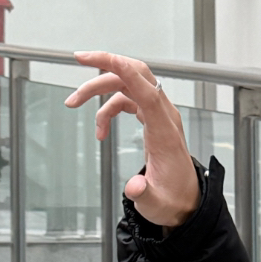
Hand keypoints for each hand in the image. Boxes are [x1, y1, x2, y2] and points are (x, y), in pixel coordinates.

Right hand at [64, 51, 200, 227]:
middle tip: (79, 59)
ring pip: (128, 84)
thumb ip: (144, 194)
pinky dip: (108, 109)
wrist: (186, 202)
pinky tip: (100, 129)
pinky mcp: (153, 119)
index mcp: (166, 132)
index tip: (102, 57)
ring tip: (74, 103)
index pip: (147, 91)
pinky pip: (127, 99)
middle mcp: (165, 117)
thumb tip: (133, 188)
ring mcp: (159, 115)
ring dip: (99, 89)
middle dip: (108, 64)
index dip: (125, 71)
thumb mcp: (156, 204)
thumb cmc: (172, 200)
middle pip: (136, 75)